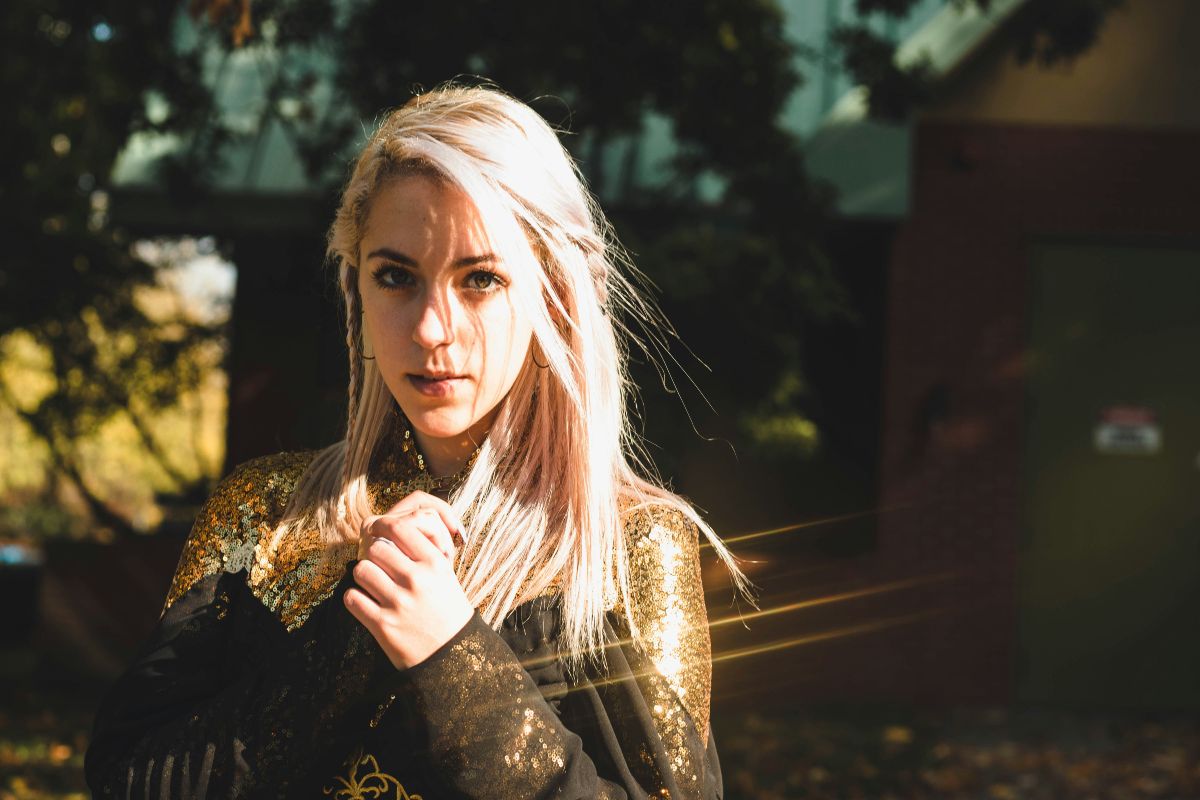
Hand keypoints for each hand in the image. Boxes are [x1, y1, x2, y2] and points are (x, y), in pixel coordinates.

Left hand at [344, 491, 474, 669]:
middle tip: (376, 565)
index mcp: (435, 563)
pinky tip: (366, 603)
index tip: (376, 530)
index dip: (382, 526)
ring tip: (372, 585)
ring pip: (361, 570)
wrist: (454, 654)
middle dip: (372, 555)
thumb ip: (422, 553)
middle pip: (376, 549)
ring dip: (363, 576)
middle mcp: (417, 579)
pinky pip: (352, 598)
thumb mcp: (446, 575)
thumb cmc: (447, 610)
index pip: (400, 528)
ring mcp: (398, 602)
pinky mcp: (382, 625)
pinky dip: (355, 599)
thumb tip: (391, 530)